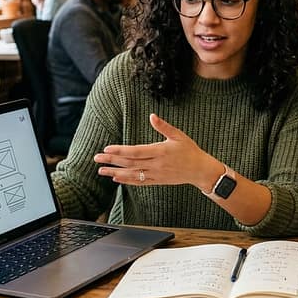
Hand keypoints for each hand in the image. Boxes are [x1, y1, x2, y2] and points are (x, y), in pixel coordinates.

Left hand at [94, 114, 222, 190]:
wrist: (200, 170)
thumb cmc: (190, 150)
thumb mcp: (179, 135)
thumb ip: (164, 126)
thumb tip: (152, 116)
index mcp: (161, 151)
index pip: (136, 152)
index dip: (120, 151)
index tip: (107, 149)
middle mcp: (156, 164)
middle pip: (130, 163)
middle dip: (112, 161)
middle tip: (97, 158)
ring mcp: (156, 174)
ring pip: (132, 174)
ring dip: (115, 173)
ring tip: (101, 171)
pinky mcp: (157, 181)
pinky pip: (140, 182)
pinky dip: (127, 180)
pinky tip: (117, 178)